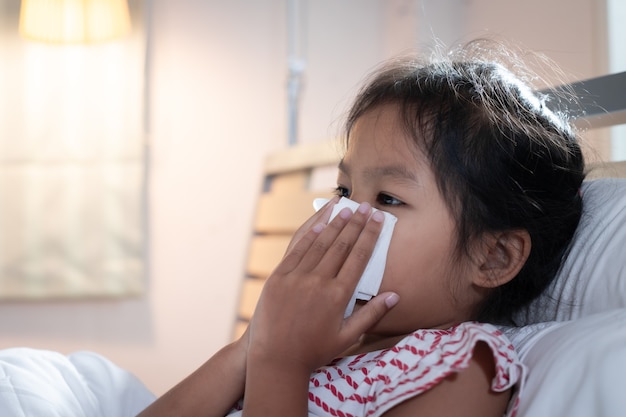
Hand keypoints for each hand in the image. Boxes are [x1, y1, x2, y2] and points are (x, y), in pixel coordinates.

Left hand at [247, 201, 398, 373]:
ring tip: (345, 209)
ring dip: (334, 224)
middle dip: (355, 223)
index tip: (378, 219)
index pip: (359, 257)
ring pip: (319, 244)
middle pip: (341, 245)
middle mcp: (318, 282)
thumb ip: (372, 315)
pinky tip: (318, 225)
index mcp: (338, 296)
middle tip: (365, 206)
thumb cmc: (314, 351)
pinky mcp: (278, 278)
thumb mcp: (348, 337)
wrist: (275, 359)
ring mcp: (296, 278)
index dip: (370, 235)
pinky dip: (309, 236)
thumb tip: (394, 296)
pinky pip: (296, 251)